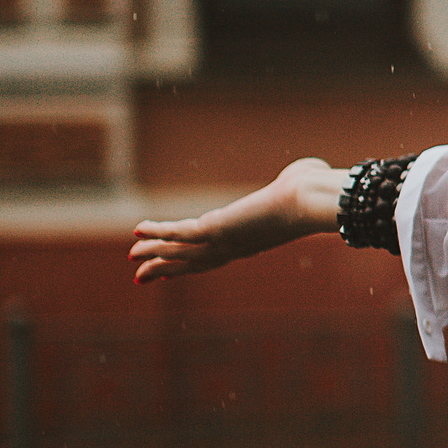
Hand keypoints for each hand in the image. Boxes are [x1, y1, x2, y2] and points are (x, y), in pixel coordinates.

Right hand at [129, 157, 347, 284]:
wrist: (314, 201)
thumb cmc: (315, 193)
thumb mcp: (301, 187)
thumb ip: (297, 181)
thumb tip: (308, 170)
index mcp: (252, 241)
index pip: (214, 257)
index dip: (190, 263)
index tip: (172, 271)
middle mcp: (236, 247)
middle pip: (192, 264)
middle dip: (165, 269)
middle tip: (140, 277)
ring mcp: (225, 241)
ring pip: (181, 253)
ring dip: (154, 254)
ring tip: (132, 255)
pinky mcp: (217, 230)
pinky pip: (179, 234)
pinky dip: (157, 233)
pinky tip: (137, 230)